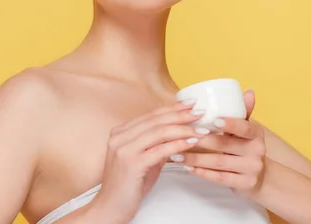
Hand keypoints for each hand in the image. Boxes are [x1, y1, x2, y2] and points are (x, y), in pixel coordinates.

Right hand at [89, 100, 208, 223]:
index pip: (150, 115)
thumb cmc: (128, 185)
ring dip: (183, 129)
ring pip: (159, 132)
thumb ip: (156, 146)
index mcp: (120, 132)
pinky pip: (160, 150)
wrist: (110, 207)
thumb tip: (177, 135)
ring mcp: (124, 149)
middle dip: (180, 115)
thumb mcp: (143, 160)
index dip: (171, 108)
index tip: (189, 104)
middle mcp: (120, 137)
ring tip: (200, 129)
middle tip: (199, 112)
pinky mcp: (131, 163)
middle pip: (156, 120)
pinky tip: (191, 142)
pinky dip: (178, 144)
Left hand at [178, 90, 266, 196]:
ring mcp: (251, 169)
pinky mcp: (244, 184)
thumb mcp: (248, 129)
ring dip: (195, 158)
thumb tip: (248, 91)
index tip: (214, 120)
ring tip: (175, 154)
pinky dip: (202, 173)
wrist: (261, 177)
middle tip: (179, 136)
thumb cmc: (246, 147)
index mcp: (256, 134)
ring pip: (218, 163)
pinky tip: (187, 167)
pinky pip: (219, 178)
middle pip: (224, 145)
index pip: (244, 127)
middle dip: (200, 141)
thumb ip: (244, 111)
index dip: (230, 124)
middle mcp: (257, 151)